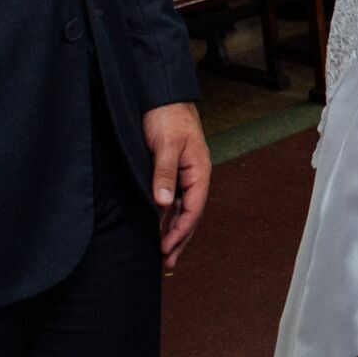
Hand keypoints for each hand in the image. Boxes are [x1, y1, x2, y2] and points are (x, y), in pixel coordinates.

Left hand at [142, 102, 209, 268]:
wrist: (160, 94)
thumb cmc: (167, 115)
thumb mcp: (166, 144)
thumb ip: (165, 173)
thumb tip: (164, 203)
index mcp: (199, 169)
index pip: (194, 207)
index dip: (181, 230)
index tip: (166, 248)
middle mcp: (193, 175)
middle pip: (190, 213)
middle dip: (179, 238)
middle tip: (166, 262)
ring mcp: (183, 174)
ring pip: (181, 208)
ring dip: (173, 230)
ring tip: (163, 253)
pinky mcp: (170, 170)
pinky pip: (172, 199)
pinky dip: (166, 216)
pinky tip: (158, 226)